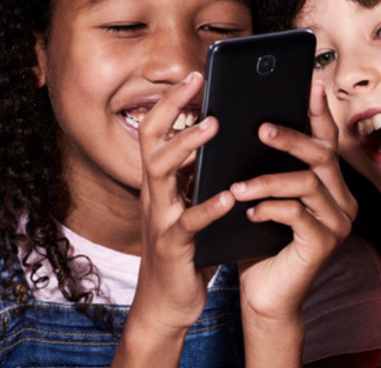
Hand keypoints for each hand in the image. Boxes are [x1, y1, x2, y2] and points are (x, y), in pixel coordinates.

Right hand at [119, 72, 234, 364]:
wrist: (168, 305)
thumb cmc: (187, 251)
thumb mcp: (192, 206)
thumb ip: (201, 178)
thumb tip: (228, 141)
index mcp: (161, 184)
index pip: (157, 131)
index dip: (172, 101)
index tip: (194, 75)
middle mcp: (154, 195)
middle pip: (152, 140)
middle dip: (171, 107)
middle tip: (196, 81)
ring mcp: (159, 219)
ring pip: (160, 173)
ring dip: (186, 146)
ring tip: (212, 126)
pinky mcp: (172, 247)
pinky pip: (186, 223)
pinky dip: (206, 207)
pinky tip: (228, 195)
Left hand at [233, 81, 357, 323]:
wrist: (264, 297)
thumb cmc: (260, 243)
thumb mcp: (263, 198)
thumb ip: (266, 167)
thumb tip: (250, 125)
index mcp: (330, 185)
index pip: (326, 140)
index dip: (319, 112)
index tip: (308, 83)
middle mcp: (342, 200)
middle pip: (322, 155)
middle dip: (291, 138)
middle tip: (260, 129)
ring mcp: (337, 223)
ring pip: (308, 183)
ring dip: (268, 180)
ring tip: (237, 185)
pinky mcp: (324, 245)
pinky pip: (298, 214)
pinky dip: (270, 209)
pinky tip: (248, 213)